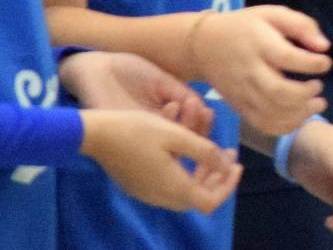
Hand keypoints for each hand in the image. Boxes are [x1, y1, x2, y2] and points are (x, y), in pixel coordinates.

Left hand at [59, 49, 213, 137]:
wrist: (99, 67)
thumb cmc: (130, 72)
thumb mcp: (165, 82)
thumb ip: (185, 95)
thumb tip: (206, 111)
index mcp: (163, 122)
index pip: (187, 134)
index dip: (200, 127)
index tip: (208, 112)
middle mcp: (151, 133)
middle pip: (180, 144)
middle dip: (196, 129)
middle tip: (200, 110)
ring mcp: (137, 135)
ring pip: (167, 145)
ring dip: (184, 127)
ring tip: (189, 106)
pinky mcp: (122, 132)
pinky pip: (148, 138)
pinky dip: (165, 123)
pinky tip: (172, 106)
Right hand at [79, 108, 239, 213]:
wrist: (95, 133)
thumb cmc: (139, 131)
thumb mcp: (178, 136)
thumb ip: (206, 152)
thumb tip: (225, 166)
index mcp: (173, 188)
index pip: (210, 202)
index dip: (228, 186)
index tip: (237, 164)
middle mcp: (160, 196)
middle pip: (198, 196)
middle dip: (217, 175)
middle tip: (228, 153)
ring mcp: (146, 192)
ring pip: (184, 188)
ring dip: (201, 169)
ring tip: (211, 145)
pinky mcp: (137, 184)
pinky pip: (168, 183)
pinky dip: (184, 168)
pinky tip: (186, 147)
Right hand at [187, 5, 331, 136]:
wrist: (203, 46)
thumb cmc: (245, 27)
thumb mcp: (273, 14)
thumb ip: (301, 26)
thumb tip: (324, 46)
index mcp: (259, 44)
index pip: (286, 57)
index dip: (311, 64)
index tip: (325, 62)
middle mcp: (249, 71)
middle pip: (278, 91)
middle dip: (306, 94)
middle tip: (318, 86)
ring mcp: (242, 92)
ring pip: (271, 112)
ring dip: (300, 113)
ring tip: (317, 103)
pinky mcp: (239, 107)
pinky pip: (262, 124)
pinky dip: (285, 126)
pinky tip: (300, 116)